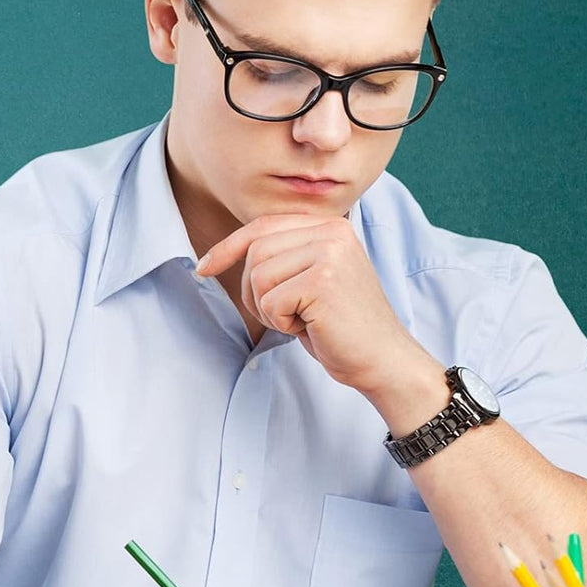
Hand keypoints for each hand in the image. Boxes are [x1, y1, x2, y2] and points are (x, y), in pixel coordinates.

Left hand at [196, 214, 431, 397]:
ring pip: (258, 276)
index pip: (263, 226)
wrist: (383, 360)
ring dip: (269, 309)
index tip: (203, 267)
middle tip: (285, 315)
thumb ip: (284, 258)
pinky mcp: (323, 280)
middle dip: (255, 291)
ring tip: (302, 320)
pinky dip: (281, 323)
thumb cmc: (342, 328)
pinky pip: (270, 301)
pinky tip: (310, 328)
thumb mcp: (311, 281)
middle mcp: (332, 231)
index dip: (228, 247)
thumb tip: (224, 251)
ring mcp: (329, 253)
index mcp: (330, 226)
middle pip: (255, 251)